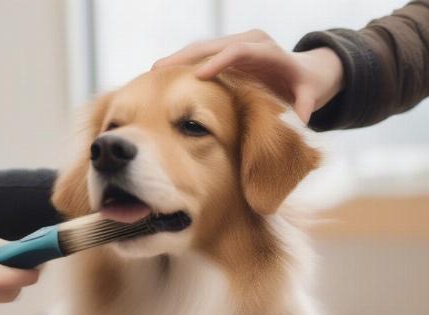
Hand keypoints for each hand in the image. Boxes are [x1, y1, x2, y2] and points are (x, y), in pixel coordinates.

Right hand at [152, 30, 343, 122]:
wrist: (304, 72)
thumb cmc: (304, 88)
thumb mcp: (309, 98)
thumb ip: (304, 109)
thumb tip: (301, 124)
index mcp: (268, 52)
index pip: (239, 51)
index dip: (219, 62)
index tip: (199, 77)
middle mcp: (249, 42)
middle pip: (212, 45)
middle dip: (184, 57)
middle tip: (158, 71)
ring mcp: (235, 46)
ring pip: (200, 49)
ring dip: (176, 61)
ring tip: (152, 74)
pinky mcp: (226, 54)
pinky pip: (199, 57)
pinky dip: (181, 67)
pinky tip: (161, 77)